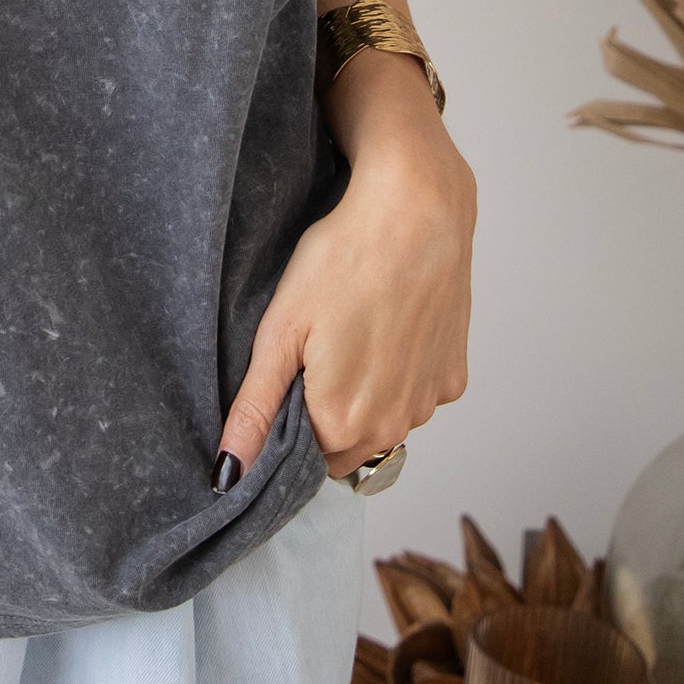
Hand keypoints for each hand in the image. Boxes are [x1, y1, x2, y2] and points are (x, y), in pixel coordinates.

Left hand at [215, 56, 473, 482]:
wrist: (418, 210)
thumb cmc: (343, 259)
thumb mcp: (281, 331)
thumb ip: (255, 410)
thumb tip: (228, 474)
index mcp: (343, 425)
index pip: (304, 458)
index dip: (288, 423)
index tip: (284, 378)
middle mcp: (393, 428)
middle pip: (345, 446)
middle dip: (324, 414)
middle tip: (312, 351)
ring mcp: (429, 404)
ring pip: (383, 422)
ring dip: (364, 397)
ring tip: (350, 332)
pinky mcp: (455, 376)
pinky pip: (416, 395)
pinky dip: (400, 374)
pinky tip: (387, 327)